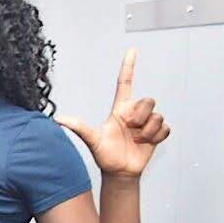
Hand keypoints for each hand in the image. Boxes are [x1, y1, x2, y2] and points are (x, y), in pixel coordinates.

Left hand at [55, 49, 170, 178]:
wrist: (120, 172)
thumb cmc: (105, 155)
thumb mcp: (92, 140)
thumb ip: (78, 128)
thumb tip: (57, 119)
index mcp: (120, 109)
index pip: (125, 82)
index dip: (129, 66)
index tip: (131, 50)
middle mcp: (134, 113)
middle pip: (148, 100)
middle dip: (141, 116)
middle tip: (130, 130)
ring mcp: (147, 122)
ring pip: (158, 116)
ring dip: (148, 131)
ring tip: (136, 140)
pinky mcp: (158, 133)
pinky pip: (165, 128)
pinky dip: (156, 138)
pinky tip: (146, 144)